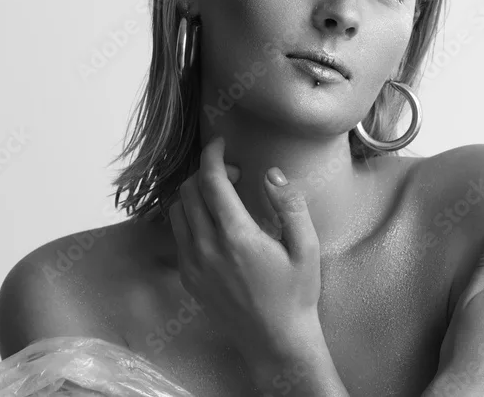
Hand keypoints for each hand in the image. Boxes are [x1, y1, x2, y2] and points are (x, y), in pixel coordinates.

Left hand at [169, 135, 324, 377]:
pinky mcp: (188, 277)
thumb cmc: (295, 294)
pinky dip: (190, 216)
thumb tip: (272, 174)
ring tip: (223, 197)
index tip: (222, 144)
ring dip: (196, 193)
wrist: (275, 341)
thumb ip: (290, 205)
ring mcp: (193, 264)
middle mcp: (207, 248)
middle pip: (189, 190)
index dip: (213, 154)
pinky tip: (215, 223)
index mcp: (237, 236)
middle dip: (207, 171)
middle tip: (233, 174)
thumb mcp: (306, 247)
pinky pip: (178, 234)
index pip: (210, 180)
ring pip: (177, 210)